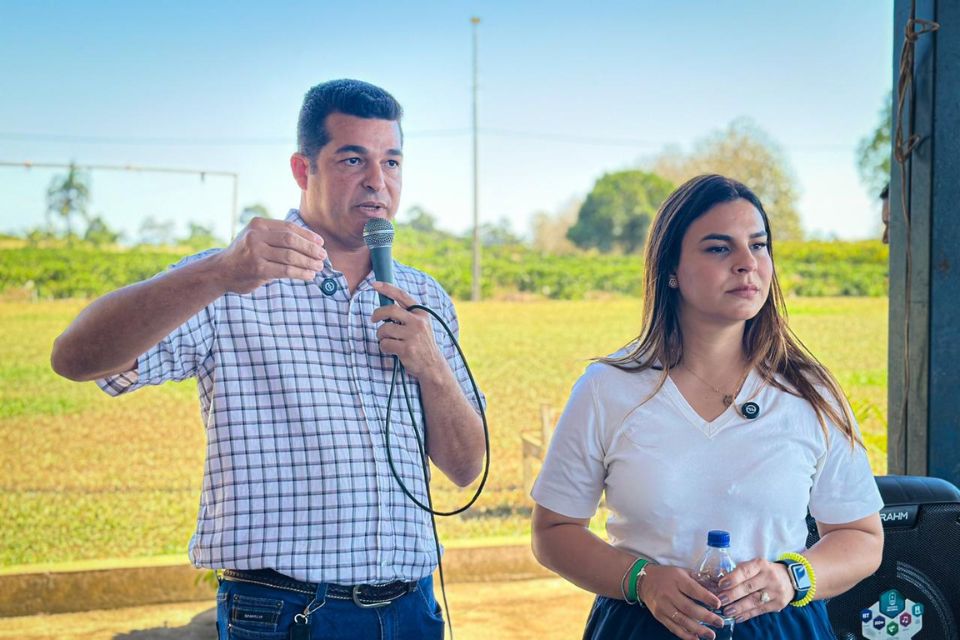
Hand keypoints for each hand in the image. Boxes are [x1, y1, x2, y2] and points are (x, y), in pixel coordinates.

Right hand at [212, 217, 326, 293]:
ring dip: (308, 262)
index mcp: (258, 224)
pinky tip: (309, 275)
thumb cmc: (245, 254)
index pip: (289, 227)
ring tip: (318, 266)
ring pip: (290, 256)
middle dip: (310, 248)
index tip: (320, 243)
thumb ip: (278, 237)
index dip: (307, 235)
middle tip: (323, 256)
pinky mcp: (258, 269)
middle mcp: (256, 236)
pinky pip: (286, 270)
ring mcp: (256, 252)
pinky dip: (301, 273)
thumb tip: (312, 244)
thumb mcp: (258, 238)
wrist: (221, 271)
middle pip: (291, 240)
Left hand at [370, 282, 445, 382]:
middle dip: (377, 314)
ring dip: (381, 336)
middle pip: (390, 310)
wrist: (432, 366)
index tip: (374, 284)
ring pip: (384, 329)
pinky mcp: (407, 349)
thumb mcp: (420, 325)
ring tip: (388, 340)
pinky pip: (385, 344)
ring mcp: (413, 336)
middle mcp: (418, 322)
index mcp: (421, 313)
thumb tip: (386, 306)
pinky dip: (384, 347)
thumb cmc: (422, 344)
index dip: (387, 288)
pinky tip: (392, 351)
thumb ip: (407, 315)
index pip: (402, 295)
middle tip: (373, 319)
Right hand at [638, 564, 724, 639]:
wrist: (644, 581)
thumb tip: (718, 590)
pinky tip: (695, 638)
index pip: (693, 589)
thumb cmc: (668, 576)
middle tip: (720, 623)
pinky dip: (685, 635)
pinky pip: (673, 627)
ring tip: (711, 635)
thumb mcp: (682, 572)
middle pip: (689, 607)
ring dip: (698, 629)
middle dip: (706, 617)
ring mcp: (663, 606)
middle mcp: (668, 593)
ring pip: (682, 620)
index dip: (706, 597)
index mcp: (677, 579)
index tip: (719, 604)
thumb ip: (699, 580)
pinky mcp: (659, 616)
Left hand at [716, 558, 793, 622]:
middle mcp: (769, 577)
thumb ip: (740, 572)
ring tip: (727, 611)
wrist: (790, 578)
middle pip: (749, 587)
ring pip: (754, 601)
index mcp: (760, 564)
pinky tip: (737, 617)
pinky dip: (747, 614)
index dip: (733, 578)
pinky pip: (760, 610)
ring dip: (739, 607)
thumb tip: (721, 583)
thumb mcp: (755, 566)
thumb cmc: (764, 571)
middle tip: (720, 600)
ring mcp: (775, 591)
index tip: (721, 585)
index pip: (745, 571)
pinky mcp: (778, 604)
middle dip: (733, 595)